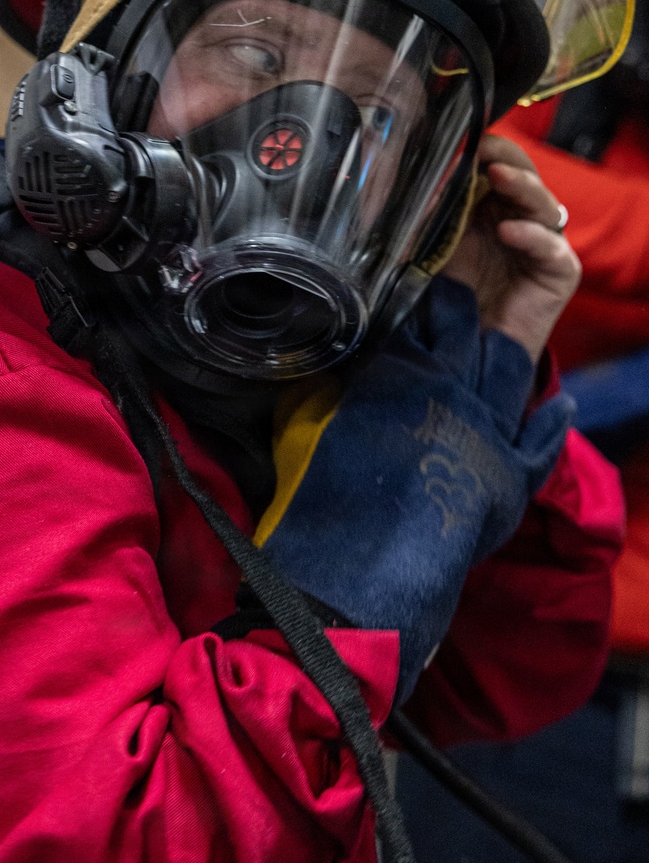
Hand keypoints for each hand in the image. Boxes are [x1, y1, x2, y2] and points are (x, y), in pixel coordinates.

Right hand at [260, 278, 571, 699]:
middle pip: (465, 326)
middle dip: (456, 308)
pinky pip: (543, 439)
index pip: (413, 312)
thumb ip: (327, 378)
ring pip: (508, 367)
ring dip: (498, 348)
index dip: (412, 296)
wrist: (354, 576)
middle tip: (449, 300)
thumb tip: (335, 353)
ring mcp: (489, 432)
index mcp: (398, 369)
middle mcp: (452, 387)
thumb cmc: (315, 499)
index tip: (411, 287)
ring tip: (491, 339)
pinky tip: (559, 401)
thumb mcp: (302, 420)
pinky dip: (553, 418)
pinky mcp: (512, 479)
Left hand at [442, 133, 580, 363]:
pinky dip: (531, 235)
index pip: (496, 165)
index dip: (484, 150)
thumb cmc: (451, 294)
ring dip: (520, 186)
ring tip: (496, 176)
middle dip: (504, 158)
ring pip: (542, 202)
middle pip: (523, 175)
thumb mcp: (434, 245)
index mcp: (491, 206)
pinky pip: (551, 246)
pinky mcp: (560, 270)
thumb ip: (432, 213)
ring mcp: (544, 242)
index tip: (460, 137)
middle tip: (483, 149)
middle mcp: (521, 218)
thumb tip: (410, 176)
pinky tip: (509, 231)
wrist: (467, 348)